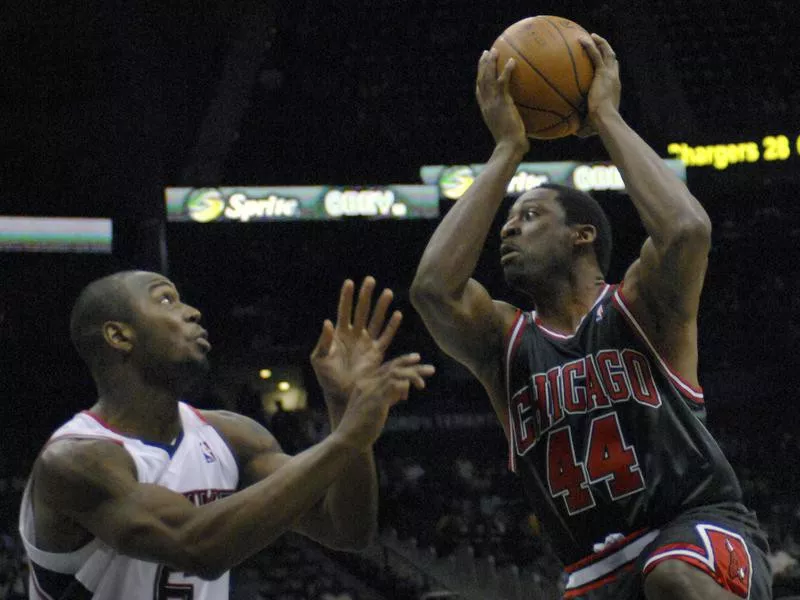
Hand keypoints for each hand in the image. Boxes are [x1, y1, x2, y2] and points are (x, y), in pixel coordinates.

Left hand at [310, 277, 400, 404]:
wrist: (340, 394)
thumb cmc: (327, 377)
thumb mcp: (319, 359)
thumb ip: (323, 341)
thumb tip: (327, 322)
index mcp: (339, 334)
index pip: (344, 311)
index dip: (346, 297)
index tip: (349, 282)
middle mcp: (354, 335)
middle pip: (362, 311)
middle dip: (366, 296)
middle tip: (371, 280)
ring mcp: (366, 344)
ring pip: (376, 321)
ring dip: (381, 307)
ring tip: (387, 292)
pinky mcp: (376, 354)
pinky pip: (385, 337)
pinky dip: (391, 326)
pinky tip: (397, 314)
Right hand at [334, 353, 434, 449]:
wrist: (348, 439)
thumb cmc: (361, 426)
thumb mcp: (375, 406)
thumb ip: (387, 396)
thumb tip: (403, 392)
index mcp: (365, 382)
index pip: (387, 366)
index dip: (403, 361)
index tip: (416, 359)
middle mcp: (367, 382)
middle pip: (393, 366)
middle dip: (413, 365)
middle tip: (431, 369)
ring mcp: (371, 389)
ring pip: (396, 373)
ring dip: (413, 375)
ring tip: (424, 382)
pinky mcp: (376, 399)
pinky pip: (395, 385)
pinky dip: (405, 387)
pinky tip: (405, 397)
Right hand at [476, 48, 528, 151]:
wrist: (509, 146)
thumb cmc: (512, 145)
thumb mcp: (510, 133)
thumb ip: (514, 125)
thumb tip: (526, 127)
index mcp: (486, 111)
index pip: (479, 93)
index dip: (479, 80)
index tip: (481, 71)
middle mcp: (486, 105)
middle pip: (481, 80)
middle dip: (482, 66)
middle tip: (485, 53)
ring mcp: (493, 102)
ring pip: (487, 78)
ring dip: (490, 63)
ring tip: (493, 51)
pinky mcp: (502, 102)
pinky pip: (503, 82)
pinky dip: (506, 70)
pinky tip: (512, 61)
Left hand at [577, 34, 621, 136]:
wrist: (605, 119)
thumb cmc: (599, 126)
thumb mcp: (591, 125)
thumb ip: (583, 126)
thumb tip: (573, 132)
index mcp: (613, 89)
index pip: (613, 74)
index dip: (609, 67)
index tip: (602, 63)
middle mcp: (614, 79)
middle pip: (612, 60)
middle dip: (606, 50)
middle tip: (598, 44)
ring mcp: (610, 75)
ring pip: (607, 53)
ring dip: (600, 43)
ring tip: (591, 36)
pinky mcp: (603, 73)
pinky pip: (596, 55)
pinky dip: (590, 46)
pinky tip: (583, 39)